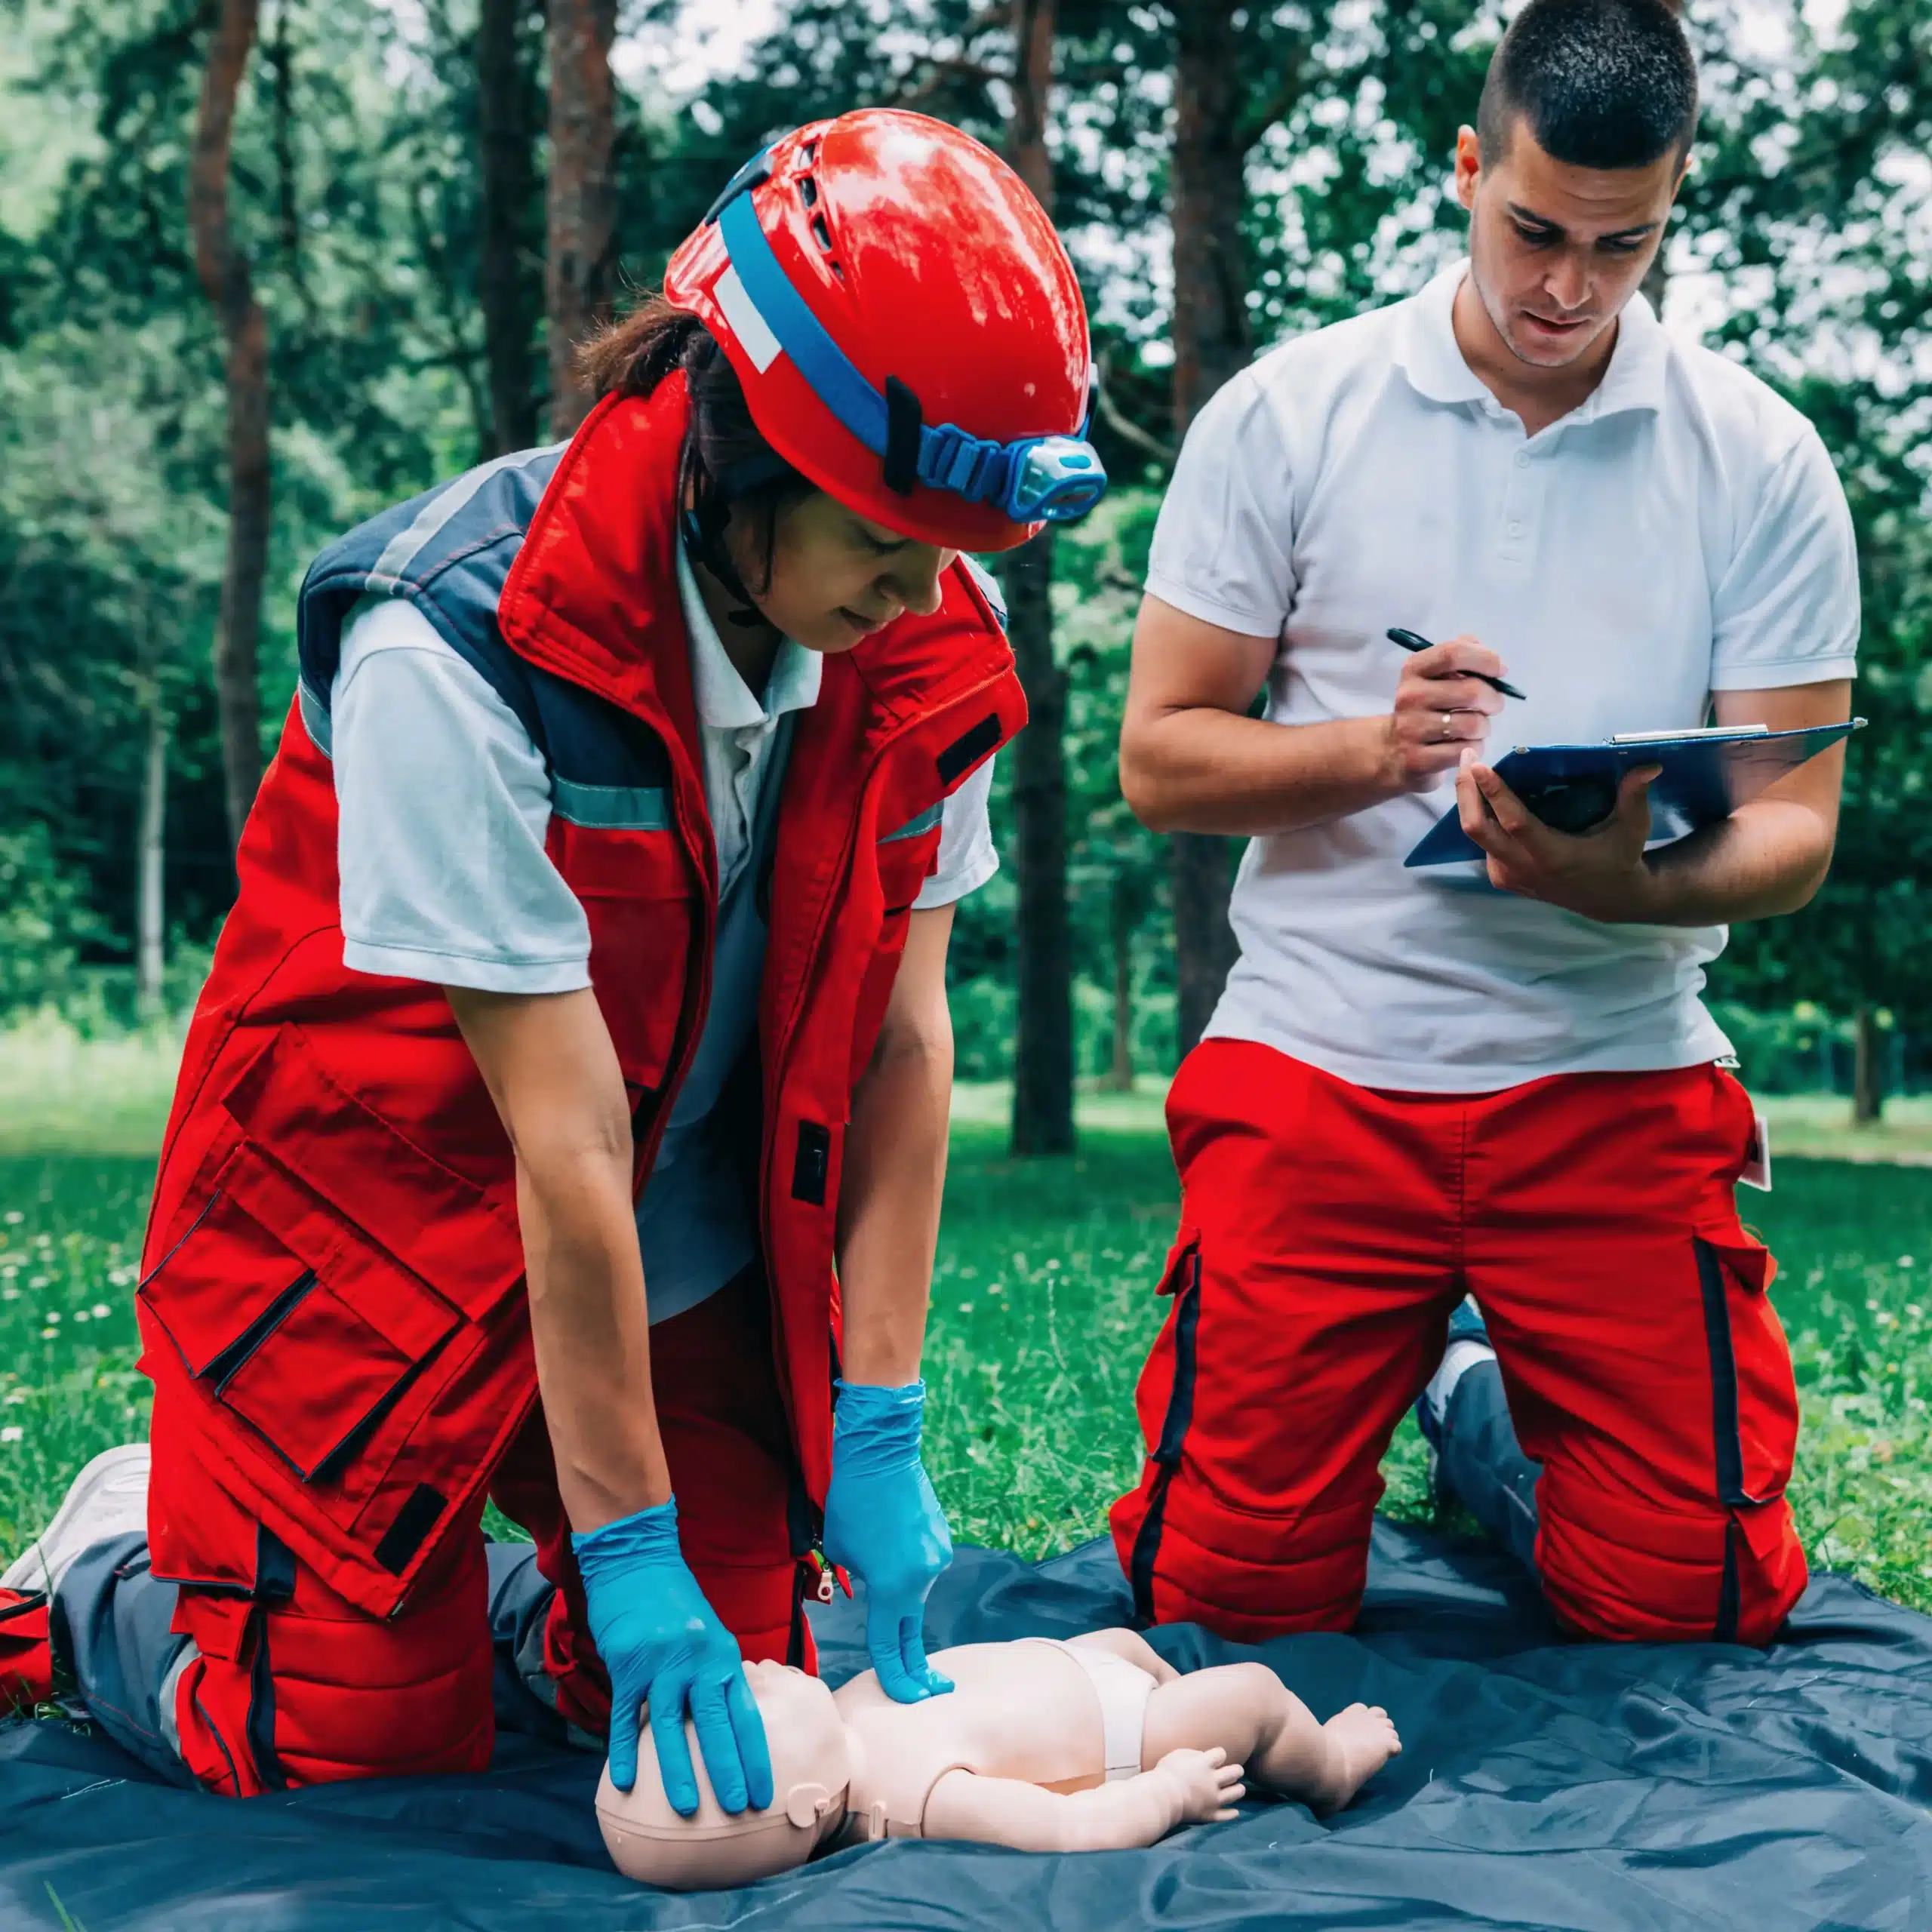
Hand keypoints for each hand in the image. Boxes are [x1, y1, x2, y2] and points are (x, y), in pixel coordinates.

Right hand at [572, 1498, 773, 1814]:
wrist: (637, 1560)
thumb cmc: (675, 1601)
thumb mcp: (709, 1633)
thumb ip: (717, 1674)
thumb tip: (727, 1719)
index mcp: (724, 1655)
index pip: (746, 1713)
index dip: (755, 1755)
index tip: (764, 1792)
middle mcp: (698, 1660)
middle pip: (715, 1722)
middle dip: (727, 1768)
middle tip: (736, 1808)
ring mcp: (661, 1662)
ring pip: (670, 1724)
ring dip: (677, 1768)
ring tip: (684, 1808)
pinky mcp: (628, 1663)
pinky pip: (625, 1713)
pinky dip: (624, 1747)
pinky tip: (625, 1779)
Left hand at [821, 1379, 954, 1702]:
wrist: (883, 1452)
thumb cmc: (852, 1499)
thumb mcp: (840, 1549)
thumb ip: (858, 1580)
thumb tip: (874, 1586)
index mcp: (893, 1587)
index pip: (889, 1646)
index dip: (896, 1679)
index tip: (911, 1700)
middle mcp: (922, 1577)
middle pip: (911, 1629)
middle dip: (917, 1664)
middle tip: (930, 1689)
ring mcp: (937, 1557)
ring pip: (914, 1588)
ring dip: (897, 1584)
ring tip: (876, 1544)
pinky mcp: (943, 1540)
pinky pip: (922, 1564)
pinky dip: (907, 1562)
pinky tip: (892, 1533)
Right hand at [1155, 1745, 1245, 1824]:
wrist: (1160, 1799)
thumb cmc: (1165, 1775)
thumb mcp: (1177, 1755)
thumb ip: (1193, 1754)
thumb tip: (1204, 1757)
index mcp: (1204, 1764)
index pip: (1221, 1753)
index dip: (1219, 1755)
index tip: (1214, 1758)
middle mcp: (1212, 1781)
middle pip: (1234, 1772)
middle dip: (1236, 1771)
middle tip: (1235, 1772)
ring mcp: (1212, 1799)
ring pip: (1235, 1793)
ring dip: (1238, 1789)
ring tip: (1237, 1788)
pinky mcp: (1209, 1814)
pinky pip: (1226, 1815)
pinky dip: (1232, 1813)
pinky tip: (1235, 1811)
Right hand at [1382, 634, 1508, 791]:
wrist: (1392, 750)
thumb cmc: (1426, 707)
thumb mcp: (1435, 675)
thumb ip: (1462, 656)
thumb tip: (1496, 664)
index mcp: (1414, 669)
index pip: (1453, 654)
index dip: (1485, 659)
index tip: (1500, 671)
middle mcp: (1410, 696)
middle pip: (1471, 691)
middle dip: (1494, 699)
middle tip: (1493, 705)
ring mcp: (1412, 729)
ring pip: (1473, 724)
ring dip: (1484, 726)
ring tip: (1476, 727)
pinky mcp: (1419, 759)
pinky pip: (1467, 750)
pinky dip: (1475, 747)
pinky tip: (1464, 745)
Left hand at [1456, 761, 1665, 921]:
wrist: (1607, 899)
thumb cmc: (1621, 857)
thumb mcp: (1633, 828)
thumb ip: (1635, 796)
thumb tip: (1649, 764)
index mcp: (1552, 856)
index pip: (1513, 822)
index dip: (1494, 793)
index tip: (1478, 765)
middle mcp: (1523, 868)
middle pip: (1477, 828)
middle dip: (1466, 791)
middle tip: (1468, 757)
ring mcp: (1508, 876)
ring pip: (1475, 835)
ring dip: (1470, 801)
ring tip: (1472, 769)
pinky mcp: (1501, 878)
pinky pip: (1482, 844)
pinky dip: (1481, 817)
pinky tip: (1485, 796)